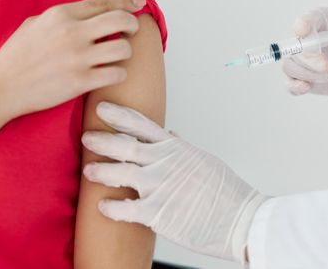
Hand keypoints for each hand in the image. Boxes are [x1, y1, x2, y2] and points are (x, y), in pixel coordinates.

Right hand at [0, 0, 145, 117]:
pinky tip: (110, 75)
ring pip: (124, 49)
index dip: (127, 3)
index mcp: (61, 14)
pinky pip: (117, 73)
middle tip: (130, 33)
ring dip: (126, 53)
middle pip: (121, 20)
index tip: (140, 4)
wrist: (1, 86)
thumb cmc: (17, 55)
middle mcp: (72, 33)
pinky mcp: (81, 82)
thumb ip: (64, 16)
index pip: (103, 3)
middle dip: (133, 25)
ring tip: (116, 57)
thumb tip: (92, 10)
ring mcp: (77, 58)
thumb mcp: (36, 24)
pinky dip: (119, 74)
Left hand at [81, 102, 268, 263]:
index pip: (142, 125)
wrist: (240, 218)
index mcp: (175, 149)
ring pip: (120, 172)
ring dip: (101, 170)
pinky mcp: (157, 213)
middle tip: (87, 137)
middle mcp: (164, 163)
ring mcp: (159, 187)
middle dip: (102, 139)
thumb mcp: (204, 160)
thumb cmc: (226, 191)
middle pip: (125, 145)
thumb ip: (182, 148)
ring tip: (89, 169)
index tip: (103, 109)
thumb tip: (171, 135)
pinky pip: (125, 208)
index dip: (120, 115)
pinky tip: (103, 206)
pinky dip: (112, 207)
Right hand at [283, 8, 327, 94]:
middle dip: (307, 58)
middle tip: (326, 67)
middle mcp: (309, 39)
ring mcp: (306, 61)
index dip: (303, 24)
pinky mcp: (307, 78)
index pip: (308, 19)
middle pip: (294, 47)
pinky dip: (294, 86)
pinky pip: (291, 83)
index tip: (303, 31)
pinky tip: (306, 88)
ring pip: (290, 65)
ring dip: (305, 73)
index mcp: (323, 21)